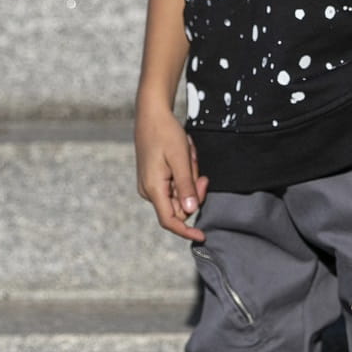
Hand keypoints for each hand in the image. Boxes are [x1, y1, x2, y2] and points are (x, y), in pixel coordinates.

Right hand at [135, 102, 209, 241]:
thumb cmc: (165, 133)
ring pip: (179, 195)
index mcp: (153, 188)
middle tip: (200, 171)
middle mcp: (149, 191)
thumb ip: (186, 186)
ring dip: (189, 179)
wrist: (152, 115)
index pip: (170, 221)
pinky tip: (183, 157)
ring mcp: (150, 185)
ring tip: (188, 157)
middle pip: (179, 206)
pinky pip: (175, 185)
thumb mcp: (181, 158)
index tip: (203, 235)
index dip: (186, 231)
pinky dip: (184, 174)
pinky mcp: (154, 179)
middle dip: (193, 191)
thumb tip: (191, 212)